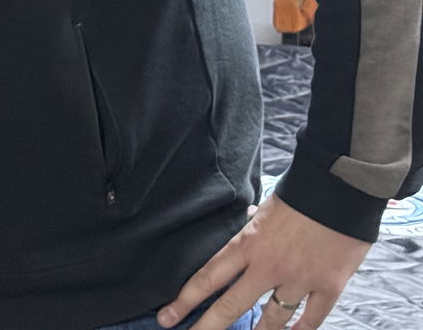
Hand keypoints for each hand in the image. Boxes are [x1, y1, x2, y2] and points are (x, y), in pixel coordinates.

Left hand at [158, 194, 370, 329]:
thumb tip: (246, 215)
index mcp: (247, 244)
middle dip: (208, 327)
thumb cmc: (300, 194)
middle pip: (231, 305)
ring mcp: (298, 279)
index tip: (167, 317)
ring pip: (273, 320)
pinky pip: (312, 318)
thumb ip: (253, 221)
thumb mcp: (265, 205)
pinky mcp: (328, 286)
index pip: (208, 278)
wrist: (339, 190)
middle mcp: (268, 266)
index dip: (185, 301)